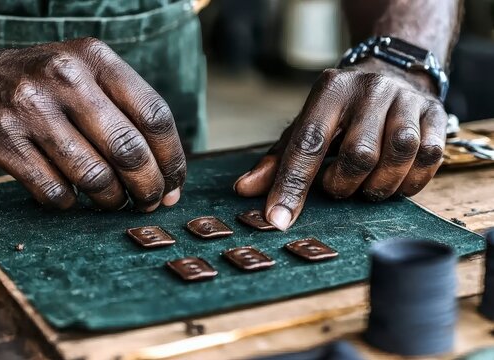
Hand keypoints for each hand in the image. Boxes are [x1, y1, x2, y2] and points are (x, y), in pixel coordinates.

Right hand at [0, 38, 185, 210]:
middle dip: (148, 187)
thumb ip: (126, 110)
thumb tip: (167, 175)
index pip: (154, 115)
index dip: (172, 159)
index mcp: (95, 58)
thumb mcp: (84, 73)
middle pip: (129, 150)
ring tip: (113, 201)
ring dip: (111, 200)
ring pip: (94, 176)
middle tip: (149, 202)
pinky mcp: (4, 141)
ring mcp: (31, 109)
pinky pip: (54, 192)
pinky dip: (70, 204)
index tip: (174, 184)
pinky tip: (72, 196)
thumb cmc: (40, 84)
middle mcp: (65, 77)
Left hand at [234, 59, 446, 229]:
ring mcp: (406, 99)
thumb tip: (244, 190)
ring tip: (367, 186)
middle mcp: (369, 89)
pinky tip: (396, 179)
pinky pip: (431, 157)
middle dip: (344, 185)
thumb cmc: (341, 111)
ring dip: (379, 185)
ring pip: (399, 154)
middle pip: (359, 154)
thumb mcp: (306, 126)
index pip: (307, 142)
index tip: (277, 219)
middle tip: (338, 187)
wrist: (393, 73)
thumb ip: (278, 160)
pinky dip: (411, 181)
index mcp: (329, 91)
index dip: (291, 185)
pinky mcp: (436, 113)